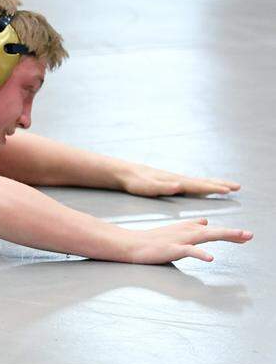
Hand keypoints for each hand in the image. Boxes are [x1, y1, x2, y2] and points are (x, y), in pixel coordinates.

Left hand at [118, 164, 239, 196]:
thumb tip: (179, 185)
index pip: (198, 186)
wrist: (125, 173)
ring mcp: (175, 179)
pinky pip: (192, 184)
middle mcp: (178, 179)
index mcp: (175, 182)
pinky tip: (204, 187)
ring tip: (227, 186)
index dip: (213, 188)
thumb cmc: (136, 182)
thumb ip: (163, 187)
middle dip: (220, 184)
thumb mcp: (148, 187)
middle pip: (203, 182)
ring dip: (214, 184)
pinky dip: (202, 185)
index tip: (228, 190)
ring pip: (199, 182)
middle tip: (237, 186)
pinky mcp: (171, 181)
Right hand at [120, 219, 251, 263]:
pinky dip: (199, 253)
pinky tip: (210, 258)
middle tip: (250, 235)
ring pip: (205, 236)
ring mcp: (179, 240)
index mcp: (187, 228)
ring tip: (240, 237)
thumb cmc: (151, 240)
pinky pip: (188, 251)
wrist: (130, 243)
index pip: (211, 229)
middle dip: (232, 233)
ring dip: (223, 235)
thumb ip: (191, 227)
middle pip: (213, 231)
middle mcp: (186, 232)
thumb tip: (206, 222)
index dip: (229, 233)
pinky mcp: (171, 248)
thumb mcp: (174, 231)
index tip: (245, 236)